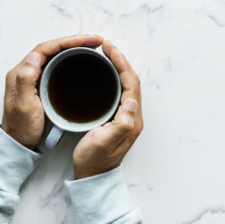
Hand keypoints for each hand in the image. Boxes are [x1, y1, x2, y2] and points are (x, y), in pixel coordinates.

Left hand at [1, 34, 104, 148]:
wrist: (19, 143)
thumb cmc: (21, 128)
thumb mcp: (23, 105)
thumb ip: (26, 80)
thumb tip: (34, 55)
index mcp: (20, 73)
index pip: (45, 48)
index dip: (66, 41)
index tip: (86, 40)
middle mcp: (26, 71)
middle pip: (52, 48)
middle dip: (74, 41)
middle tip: (95, 40)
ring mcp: (34, 77)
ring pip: (55, 55)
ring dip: (74, 48)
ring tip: (92, 46)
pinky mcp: (41, 84)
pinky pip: (57, 65)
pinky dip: (71, 59)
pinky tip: (82, 60)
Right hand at [72, 40, 142, 178]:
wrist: (92, 178)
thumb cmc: (94, 161)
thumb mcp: (104, 143)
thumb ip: (121, 124)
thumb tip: (132, 101)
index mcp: (131, 120)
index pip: (131, 84)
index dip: (121, 64)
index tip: (109, 49)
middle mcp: (133, 116)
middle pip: (131, 80)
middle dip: (120, 60)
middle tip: (106, 45)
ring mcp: (126, 117)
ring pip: (126, 84)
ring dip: (118, 67)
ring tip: (106, 53)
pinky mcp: (118, 118)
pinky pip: (119, 91)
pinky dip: (113, 77)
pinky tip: (103, 73)